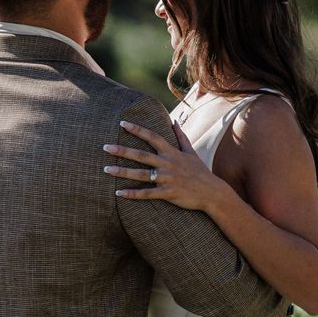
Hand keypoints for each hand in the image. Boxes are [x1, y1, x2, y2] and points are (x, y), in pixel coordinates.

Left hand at [104, 120, 232, 213]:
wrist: (212, 193)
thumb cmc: (200, 172)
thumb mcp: (191, 152)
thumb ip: (181, 137)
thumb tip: (174, 122)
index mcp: (172, 153)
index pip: (153, 137)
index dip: (138, 130)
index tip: (122, 123)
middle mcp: (168, 164)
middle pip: (142, 155)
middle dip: (123, 151)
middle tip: (105, 147)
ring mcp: (168, 179)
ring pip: (141, 175)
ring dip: (122, 172)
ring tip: (106, 169)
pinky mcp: (168, 193)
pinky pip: (147, 194)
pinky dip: (133, 194)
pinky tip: (118, 193)